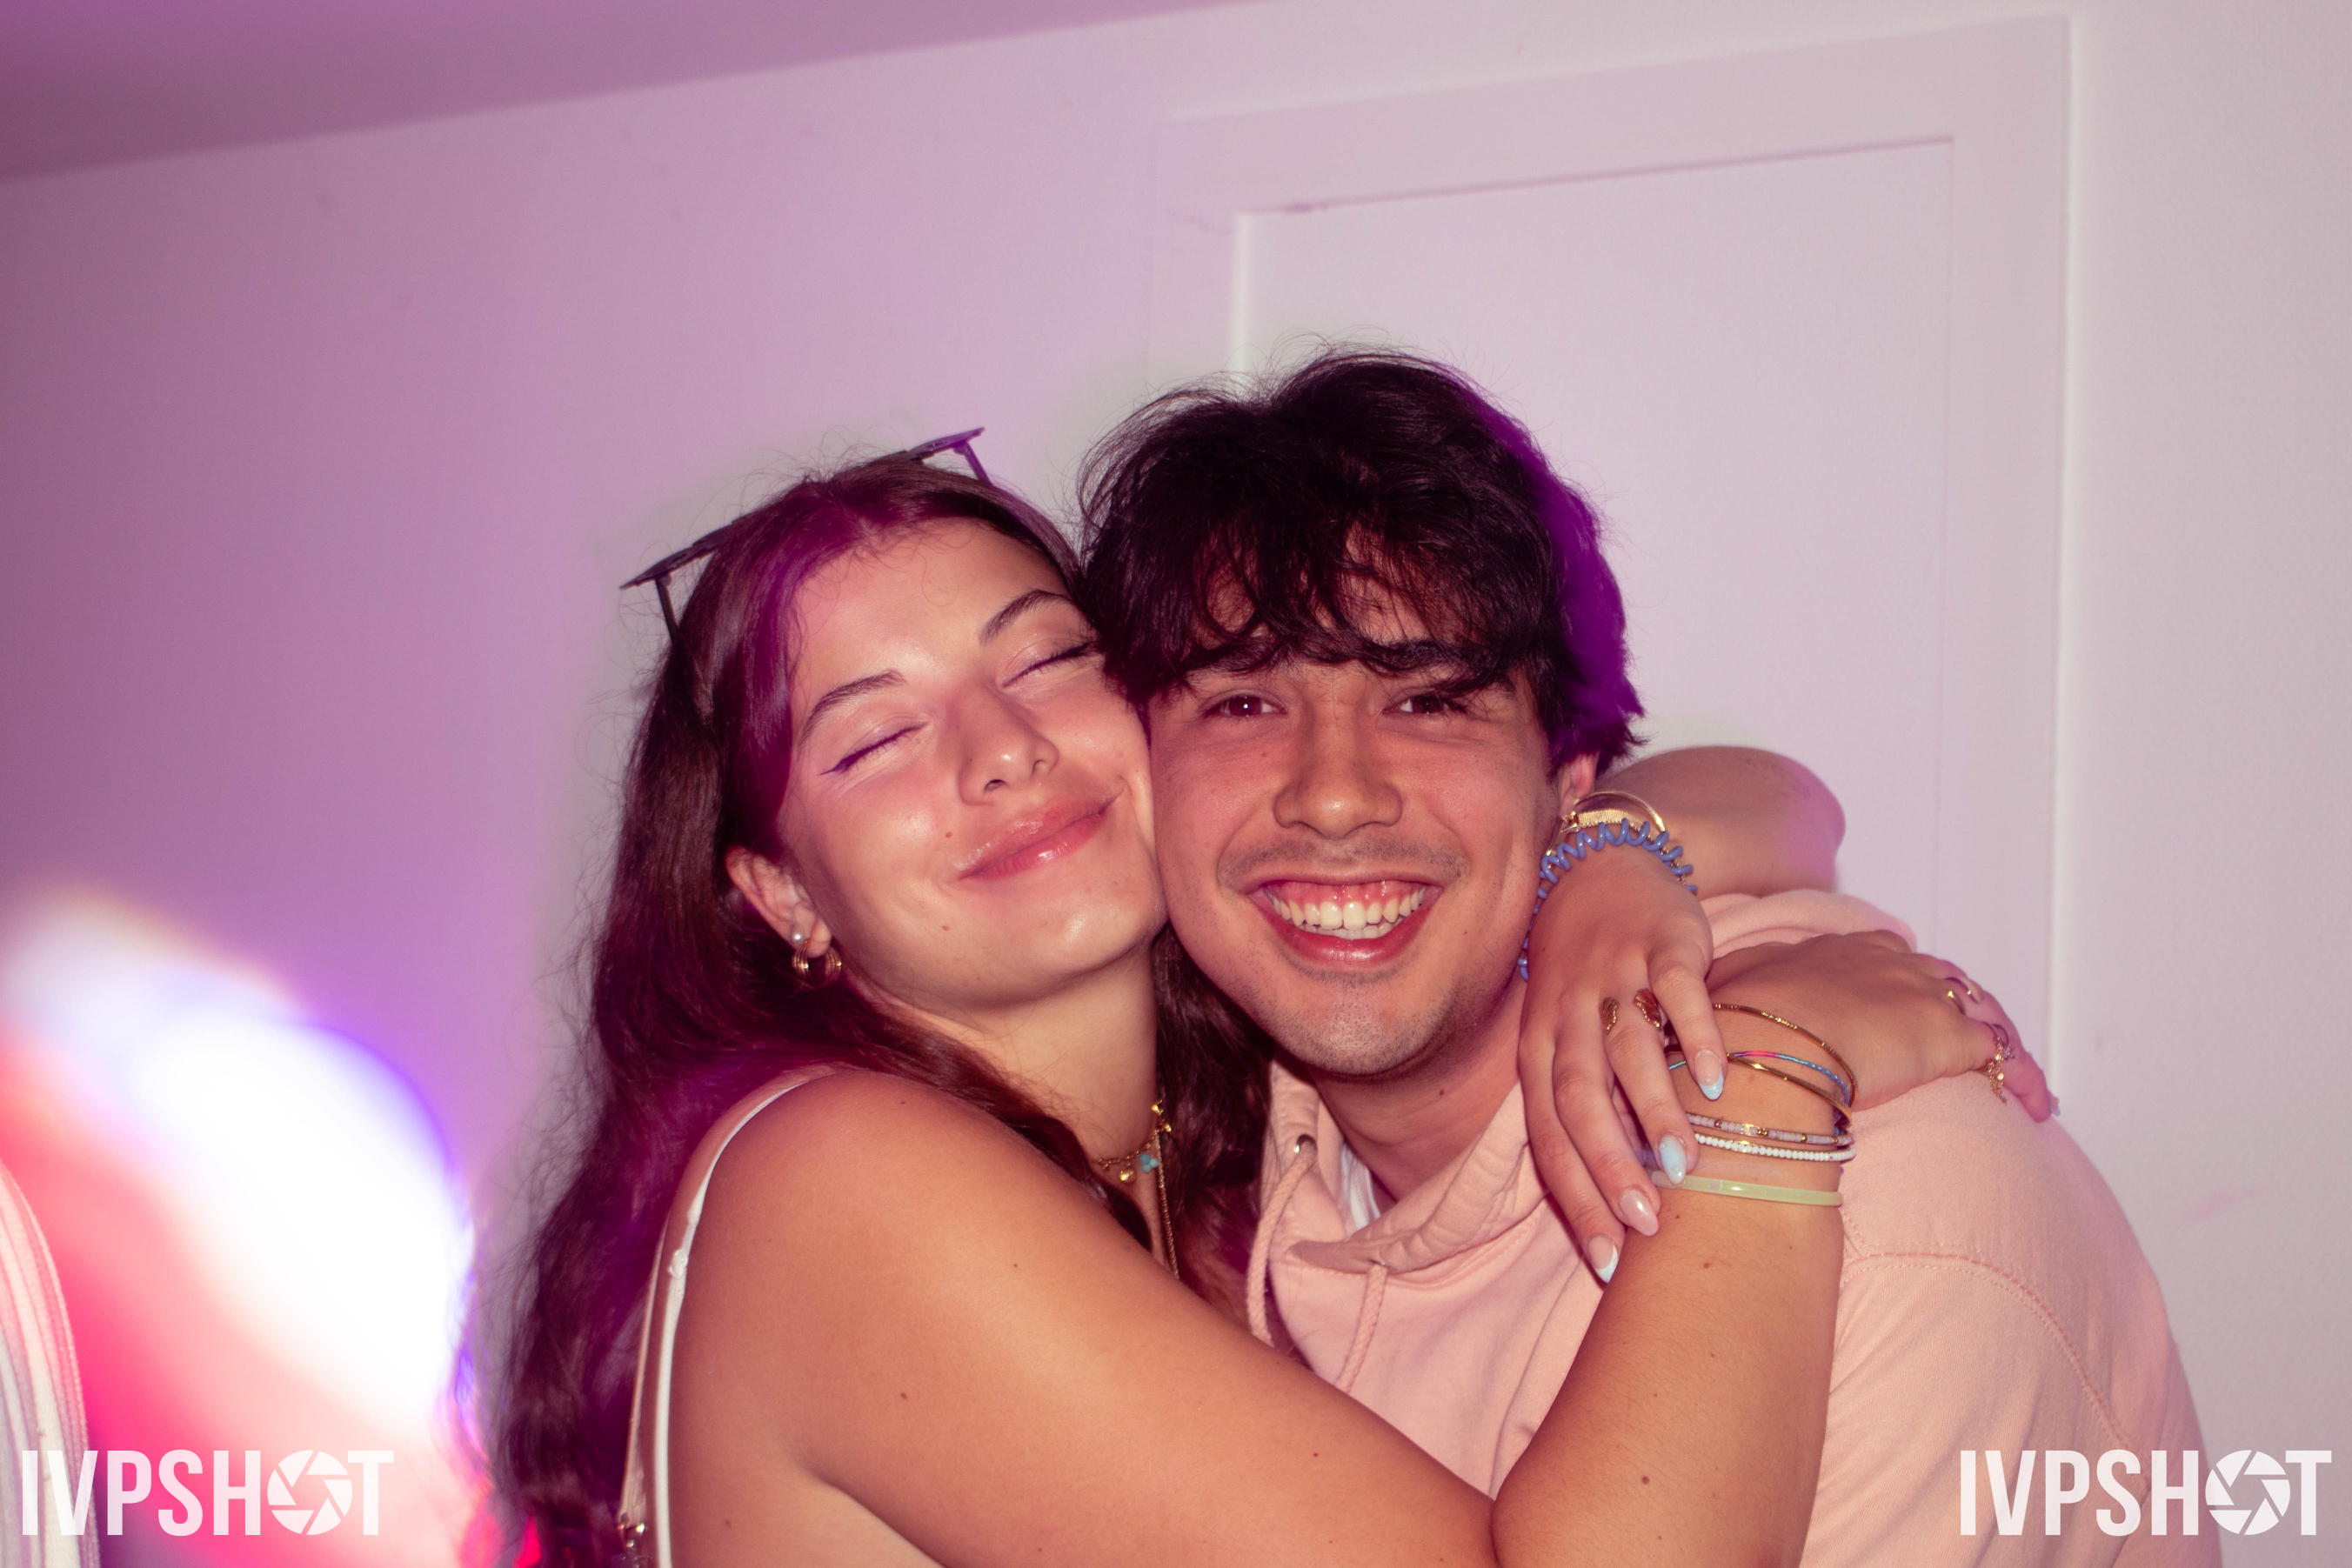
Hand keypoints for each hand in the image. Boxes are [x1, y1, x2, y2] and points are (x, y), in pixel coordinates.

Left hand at [1517, 848, 1722, 1283]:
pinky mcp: (1662, 943)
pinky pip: (1678, 993)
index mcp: (1539, 1050)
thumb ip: (1584, 1108)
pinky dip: (1695, 1036)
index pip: (1549, 1136)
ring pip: (1628, 1053)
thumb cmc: (1582, 978)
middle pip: (1580, 1101)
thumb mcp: (1563, 1039)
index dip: (1576, 1198)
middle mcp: (1568, 1016)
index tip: (1609, 1258)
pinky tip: (1717, 1080)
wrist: (1594, 866)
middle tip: (1649, 1220)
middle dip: (1611, 1167)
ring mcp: (1615, 977)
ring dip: (1655, 1111)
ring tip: (1687, 1165)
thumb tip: (1614, 1201)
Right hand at [1706, 932, 2052, 1117]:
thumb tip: (1726, 1000)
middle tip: (1977, 1043)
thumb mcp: (1729, 993)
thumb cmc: (1734, 1027)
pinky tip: (2038, 1107)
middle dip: (1962, 1011)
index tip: (1907, 1010)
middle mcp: (1887, 963)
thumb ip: (1741, 989)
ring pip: (1983, 1012)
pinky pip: (2004, 1056)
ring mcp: (1920, 997)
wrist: (1760, 1048)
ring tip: (2026, 1084)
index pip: (1888, 959)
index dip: (1904, 986)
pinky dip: (2026, 1080)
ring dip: (2004, 1045)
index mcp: (1839, 951)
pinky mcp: (1946, 1039)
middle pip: (1944, 979)